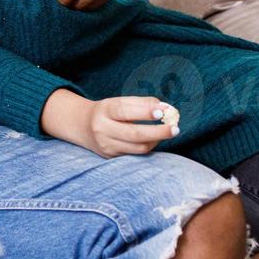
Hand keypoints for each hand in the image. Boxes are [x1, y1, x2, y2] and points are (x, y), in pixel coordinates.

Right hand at [42, 90, 177, 158]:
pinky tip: (154, 139)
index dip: (145, 112)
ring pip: (138, 147)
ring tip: (168, 131)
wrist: (82, 126)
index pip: (125, 111)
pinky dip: (148, 145)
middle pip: (134, 134)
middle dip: (158, 132)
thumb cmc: (108, 111)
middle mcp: (102, 129)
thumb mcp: (119, 102)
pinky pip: (136, 154)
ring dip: (157, 140)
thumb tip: (166, 108)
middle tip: (175, 128)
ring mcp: (106, 145)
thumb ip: (142, 103)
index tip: (163, 111)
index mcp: (104, 110)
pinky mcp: (111, 156)